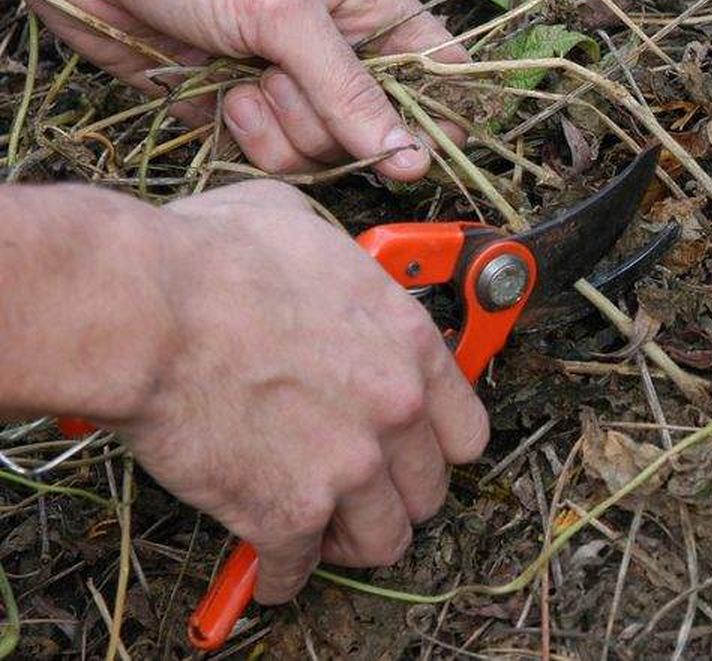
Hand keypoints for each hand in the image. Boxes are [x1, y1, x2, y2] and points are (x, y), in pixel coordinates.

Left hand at [25, 0, 467, 179]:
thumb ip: (349, 89)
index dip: (436, 122)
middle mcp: (341, 56)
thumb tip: (410, 157)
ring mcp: (296, 89)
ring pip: (327, 152)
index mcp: (372, 11)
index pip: (440, 76)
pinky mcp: (251, 117)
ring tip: (242, 79)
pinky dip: (250, 139)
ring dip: (282, 128)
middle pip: (379, 132)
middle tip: (281, 76)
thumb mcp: (283, 13)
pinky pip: (277, 161)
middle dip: (328, 120)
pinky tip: (223, 99)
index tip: (410, 153)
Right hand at [118, 181, 487, 602]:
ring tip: (326, 534)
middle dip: (397, 493)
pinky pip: (299, 570)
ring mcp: (350, 467)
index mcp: (410, 345)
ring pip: (384, 540)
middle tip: (365, 490)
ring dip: (354, 540)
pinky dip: (282, 575)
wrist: (149, 311)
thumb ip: (340, 269)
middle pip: (429, 489)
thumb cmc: (213, 261)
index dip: (440, 446)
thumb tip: (325, 270)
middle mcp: (396, 411)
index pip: (468, 430)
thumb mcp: (304, 231)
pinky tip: (269, 568)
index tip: (416, 452)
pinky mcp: (290, 513)